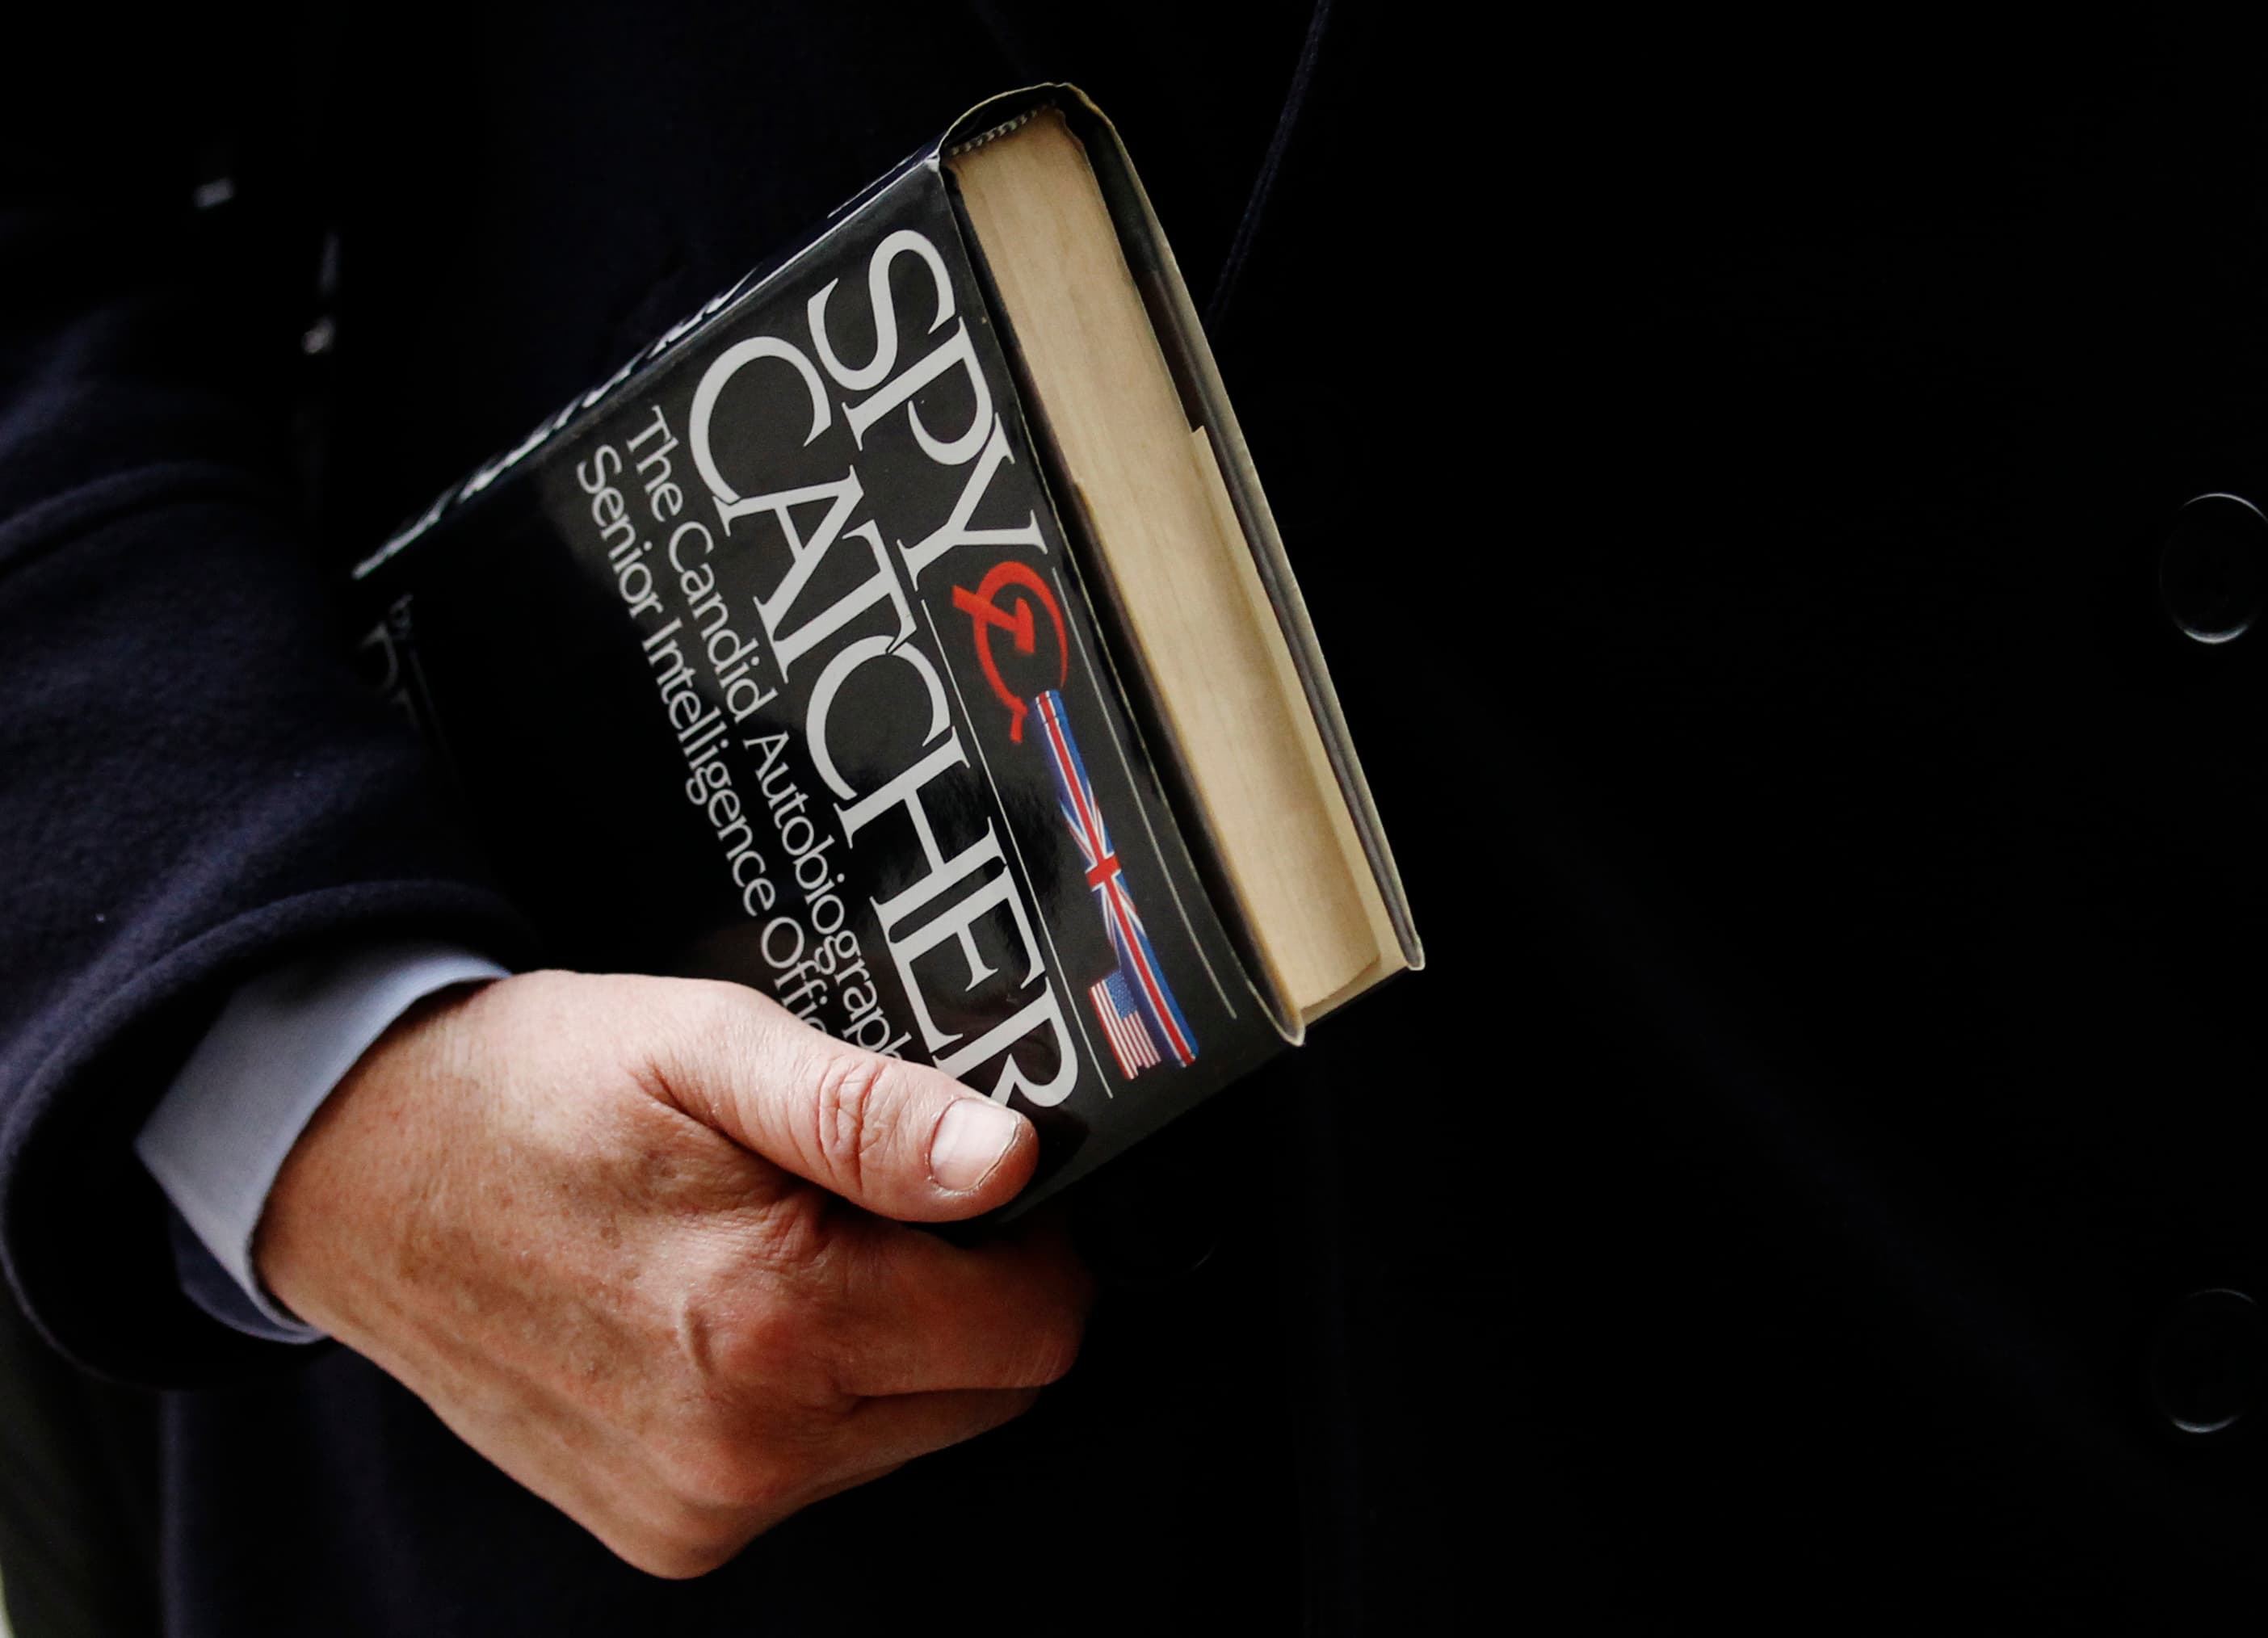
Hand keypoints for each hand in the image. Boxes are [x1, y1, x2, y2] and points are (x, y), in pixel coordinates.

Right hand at [255, 969, 1091, 1576]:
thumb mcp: (706, 1045)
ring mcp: (699, 1503)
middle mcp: (742, 1446)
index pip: (1034, 1329)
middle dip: (962, 1289)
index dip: (1035, 1241)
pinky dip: (813, 1389)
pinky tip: (731, 1302)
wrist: (353, 1174)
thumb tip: (1007, 1159)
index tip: (974, 1178)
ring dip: (886, 1340)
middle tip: (859, 1194)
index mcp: (768, 1321)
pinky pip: (819, 1466)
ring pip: (910, 1429)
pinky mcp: (666, 1528)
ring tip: (776, 1237)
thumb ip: (870, 1113)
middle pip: (984, 1388)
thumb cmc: (523, 1094)